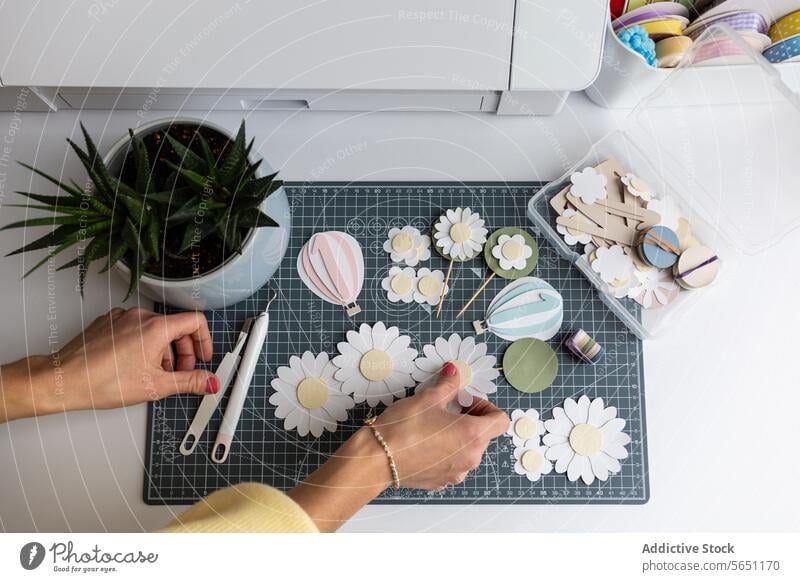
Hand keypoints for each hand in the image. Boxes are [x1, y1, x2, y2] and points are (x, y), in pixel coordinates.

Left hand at [0, 307, 218, 421]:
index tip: (202, 357)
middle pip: (176, 326)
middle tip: (180, 373)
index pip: (196, 321)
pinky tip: (134, 366)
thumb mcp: (156, 386)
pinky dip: (143, 345)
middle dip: (183, 351)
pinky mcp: (107, 323)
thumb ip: (189, 382)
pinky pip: (135, 329)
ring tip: (155, 373)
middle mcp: (140, 317)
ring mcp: (122, 318)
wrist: (64, 380)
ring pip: (155, 329)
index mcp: (157, 328)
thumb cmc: (103, 382)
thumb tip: (209, 381)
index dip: (205, 341)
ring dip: (163, 350)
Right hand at [288, 362, 508, 530]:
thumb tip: (454, 371)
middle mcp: (471, 457)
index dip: (486, 407)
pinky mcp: (441, 482)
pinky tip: (424, 444)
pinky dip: (445, 453)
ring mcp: (457, 473)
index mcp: (474, 435)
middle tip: (445, 410)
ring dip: (457, 437)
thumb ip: (448, 384)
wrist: (376, 459)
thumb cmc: (403, 427)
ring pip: (468, 450)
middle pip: (483, 435)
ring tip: (432, 427)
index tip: (465, 402)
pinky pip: (452, 464)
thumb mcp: (427, 398)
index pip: (500, 421)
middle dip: (469, 419)